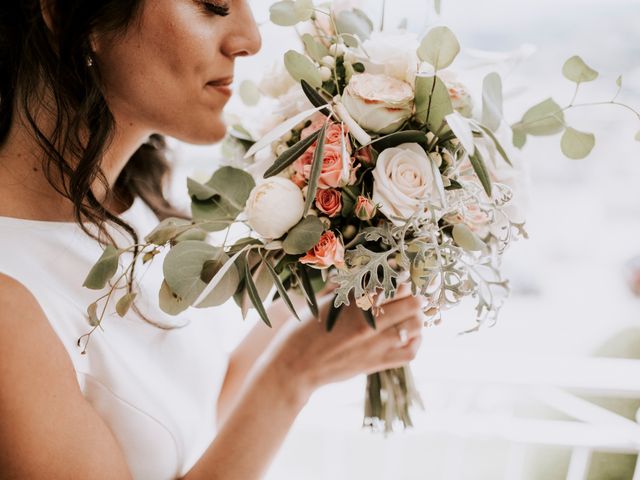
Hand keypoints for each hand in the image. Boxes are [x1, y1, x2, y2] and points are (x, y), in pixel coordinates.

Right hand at [272, 285, 423, 398]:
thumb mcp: (321, 301)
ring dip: (417, 315)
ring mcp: (376, 344)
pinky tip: (409, 334)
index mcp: (354, 302)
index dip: (401, 276)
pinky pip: (411, 352)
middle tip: (409, 292)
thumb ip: (343, 285)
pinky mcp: (378, 363)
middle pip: (412, 301)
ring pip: (416, 325)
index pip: (394, 282)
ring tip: (410, 312)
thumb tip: (359, 268)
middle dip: (413, 294)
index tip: (401, 275)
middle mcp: (370, 322)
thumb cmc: (301, 331)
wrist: (294, 368)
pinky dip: (415, 341)